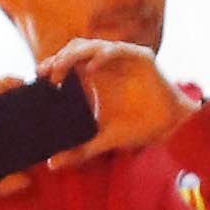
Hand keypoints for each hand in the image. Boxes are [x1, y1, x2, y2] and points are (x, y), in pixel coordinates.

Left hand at [39, 40, 184, 163]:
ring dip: (74, 53)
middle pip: (75, 49)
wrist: (170, 127)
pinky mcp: (141, 57)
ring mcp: (124, 59)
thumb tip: (52, 164)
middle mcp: (108, 65)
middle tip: (47, 73)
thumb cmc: (139, 128)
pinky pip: (118, 49)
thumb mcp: (102, 138)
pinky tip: (90, 67)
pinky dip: (103, 55)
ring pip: (92, 45)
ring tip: (61, 67)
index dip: (53, 65)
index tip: (39, 77)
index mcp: (96, 77)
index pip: (68, 62)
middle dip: (59, 58)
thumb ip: (79, 150)